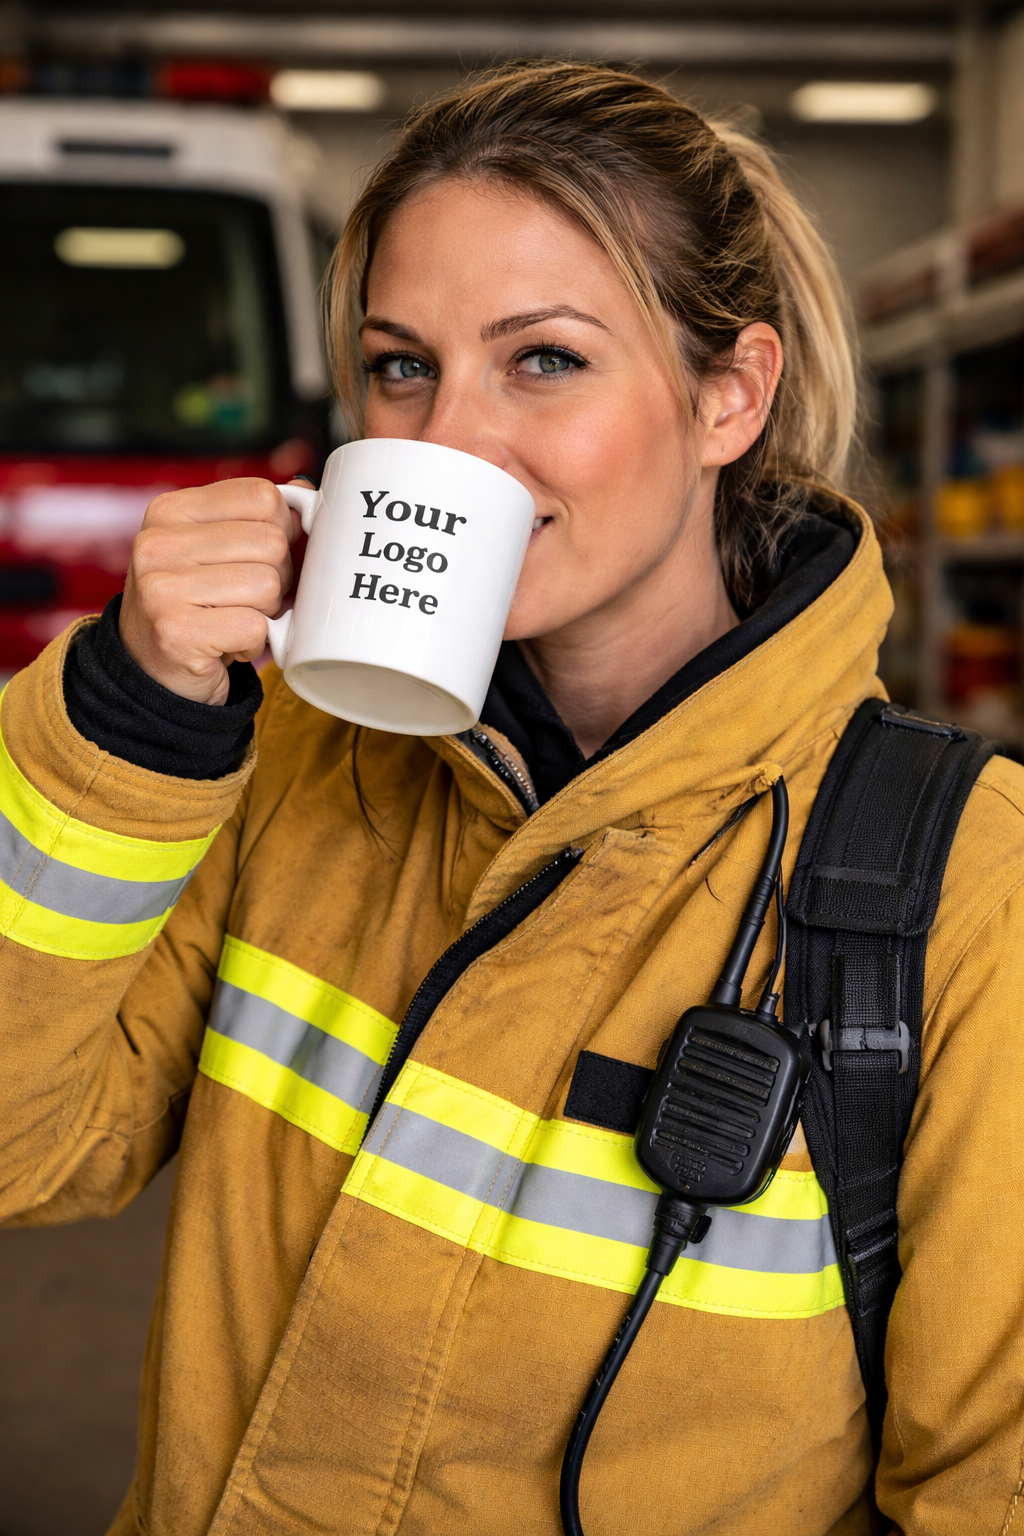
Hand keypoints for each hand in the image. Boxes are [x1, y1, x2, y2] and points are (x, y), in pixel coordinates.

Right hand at [119, 477, 302, 704]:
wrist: (152, 671)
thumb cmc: (195, 605)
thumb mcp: (214, 549)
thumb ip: (254, 517)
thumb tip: (306, 492)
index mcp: (171, 511)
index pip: (261, 497)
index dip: (280, 529)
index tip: (260, 556)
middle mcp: (159, 543)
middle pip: (271, 542)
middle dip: (275, 578)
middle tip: (245, 599)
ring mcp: (163, 588)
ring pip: (268, 585)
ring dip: (265, 613)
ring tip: (234, 620)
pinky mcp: (176, 632)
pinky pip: (255, 627)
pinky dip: (255, 643)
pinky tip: (229, 645)